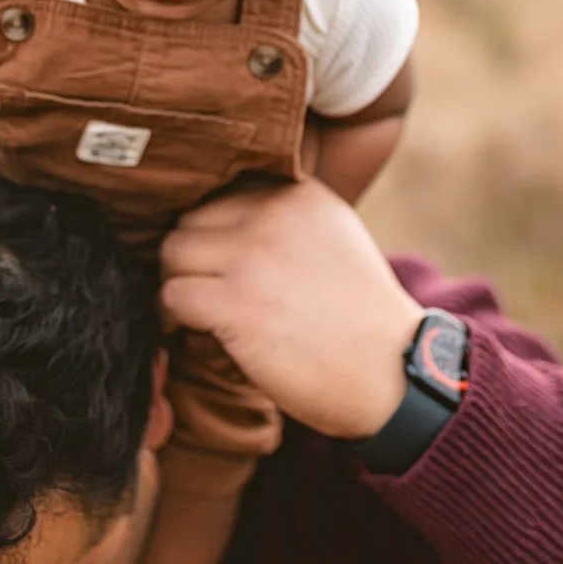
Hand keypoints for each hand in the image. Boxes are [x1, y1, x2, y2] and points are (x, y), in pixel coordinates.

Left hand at [160, 178, 424, 438]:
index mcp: (299, 193)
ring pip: (172, 253)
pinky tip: (194, 332)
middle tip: (204, 291)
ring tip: (195, 312)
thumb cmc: (359, 316)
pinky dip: (172, 316)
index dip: (213, 232)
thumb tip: (224, 223)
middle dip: (192, 258)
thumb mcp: (334, 237)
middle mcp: (272, 213)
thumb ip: (287, 218)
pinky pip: (172, 295)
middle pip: (189, 220)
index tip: (219, 263)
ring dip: (178, 284)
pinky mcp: (234, 302)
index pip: (221, 193)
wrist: (391, 370)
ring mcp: (251, 256)